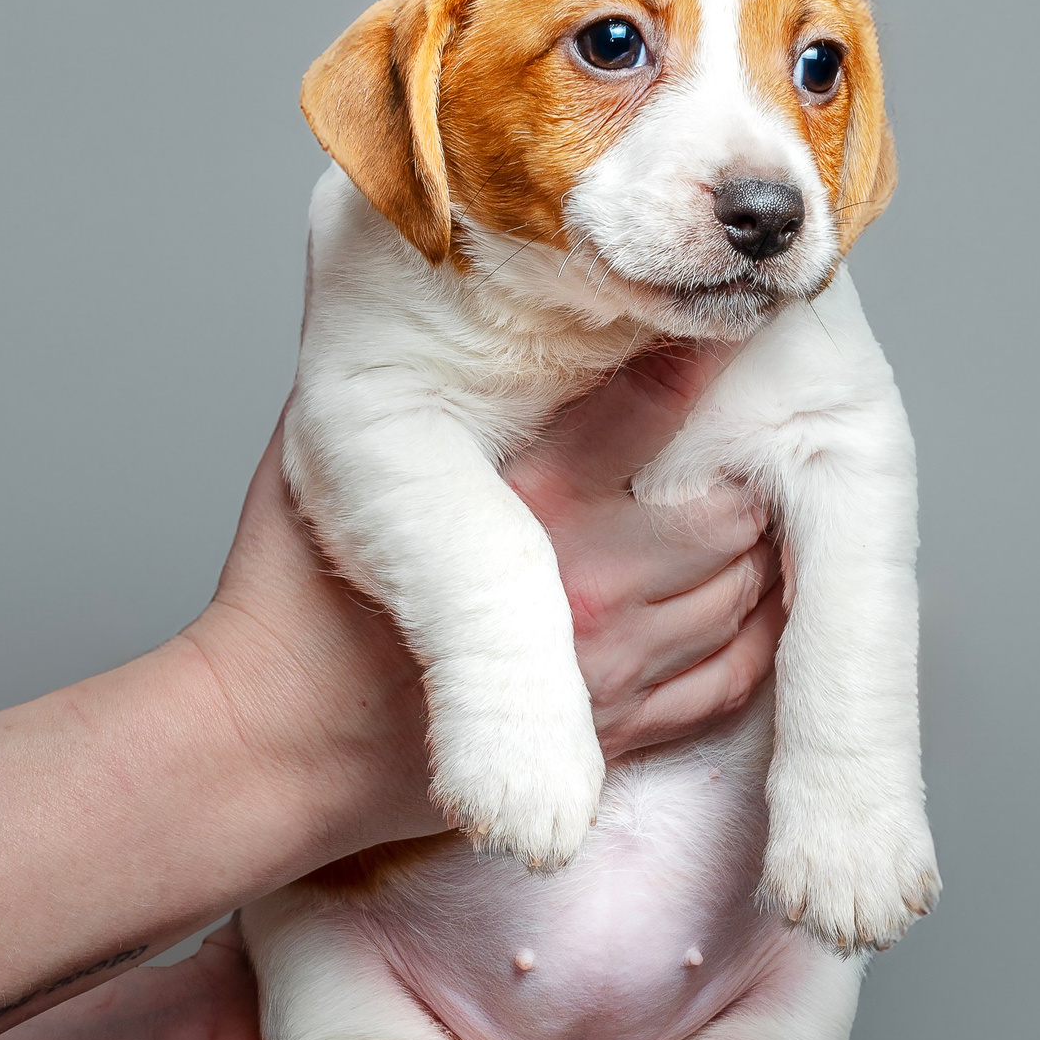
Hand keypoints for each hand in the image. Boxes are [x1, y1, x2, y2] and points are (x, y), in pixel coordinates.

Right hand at [190, 345, 778, 850]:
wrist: (282, 743)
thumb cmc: (296, 599)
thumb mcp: (328, 451)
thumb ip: (403, 376)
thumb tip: (446, 296)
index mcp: (522, 503)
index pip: (651, 406)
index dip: (703, 360)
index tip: (734, 324)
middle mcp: (584, 586)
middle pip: (729, 511)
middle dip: (744, 473)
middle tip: (751, 440)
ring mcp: (611, 671)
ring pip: (744, 593)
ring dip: (757, 552)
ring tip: (756, 508)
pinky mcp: (615, 737)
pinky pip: (729, 678)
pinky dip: (754, 633)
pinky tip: (751, 595)